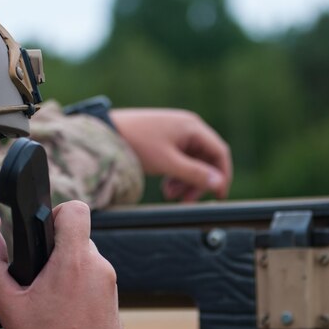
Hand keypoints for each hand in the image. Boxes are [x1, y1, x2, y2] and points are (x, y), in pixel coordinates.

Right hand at [0, 201, 122, 328]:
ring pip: (87, 264)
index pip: (76, 210)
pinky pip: (96, 285)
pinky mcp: (116, 304)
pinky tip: (66, 316)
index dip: (57, 213)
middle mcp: (99, 267)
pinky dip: (81, 293)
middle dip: (57, 253)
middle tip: (38, 281)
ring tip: (50, 303)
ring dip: (69, 274)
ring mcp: (111, 286)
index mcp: (74, 260)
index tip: (44, 233)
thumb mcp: (8, 304)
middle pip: (77, 240)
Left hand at [111, 108, 232, 201]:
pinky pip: (179, 159)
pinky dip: (175, 174)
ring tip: (168, 195)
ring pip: (191, 161)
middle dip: (198, 182)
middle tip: (186, 202)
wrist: (106, 132)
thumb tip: (219, 184)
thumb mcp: (168, 163)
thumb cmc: (138, 144)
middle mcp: (188, 127)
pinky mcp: (164, 139)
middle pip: (205, 159)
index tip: (219, 196)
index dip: (223, 175)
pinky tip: (165, 186)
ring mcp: (176, 132)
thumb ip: (195, 174)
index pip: (219, 152)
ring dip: (185, 181)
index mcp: (193, 127)